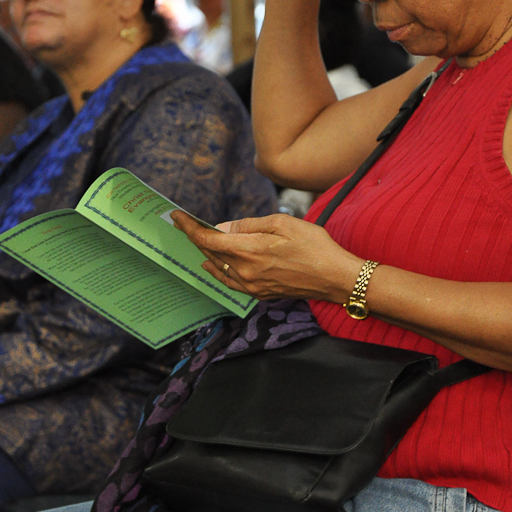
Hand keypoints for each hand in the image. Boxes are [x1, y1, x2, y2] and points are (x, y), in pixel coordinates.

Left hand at [172, 211, 363, 302]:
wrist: (334, 278)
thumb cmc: (314, 246)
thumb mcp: (282, 223)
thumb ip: (248, 225)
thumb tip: (223, 228)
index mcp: (249, 250)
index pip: (207, 239)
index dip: (188, 227)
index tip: (176, 217)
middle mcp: (245, 271)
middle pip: (210, 253)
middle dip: (196, 237)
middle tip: (186, 225)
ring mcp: (252, 285)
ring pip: (218, 269)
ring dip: (205, 254)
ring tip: (197, 242)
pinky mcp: (260, 294)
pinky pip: (230, 282)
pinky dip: (217, 272)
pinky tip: (212, 266)